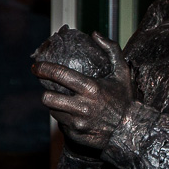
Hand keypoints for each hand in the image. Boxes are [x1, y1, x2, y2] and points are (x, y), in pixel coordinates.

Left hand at [32, 32, 133, 149]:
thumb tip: (95, 34)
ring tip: (66, 103)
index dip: (43, 69)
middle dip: (46, 92)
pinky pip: (62, 124)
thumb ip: (111, 50)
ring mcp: (78, 122)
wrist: (132, 130)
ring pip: (53, 111)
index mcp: (91, 88)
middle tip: (50, 90)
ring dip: (56, 106)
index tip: (36, 66)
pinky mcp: (76, 135)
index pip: (59, 75)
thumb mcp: (123, 72)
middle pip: (47, 97)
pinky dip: (66, 119)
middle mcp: (82, 106)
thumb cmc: (126, 99)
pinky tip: (76, 116)